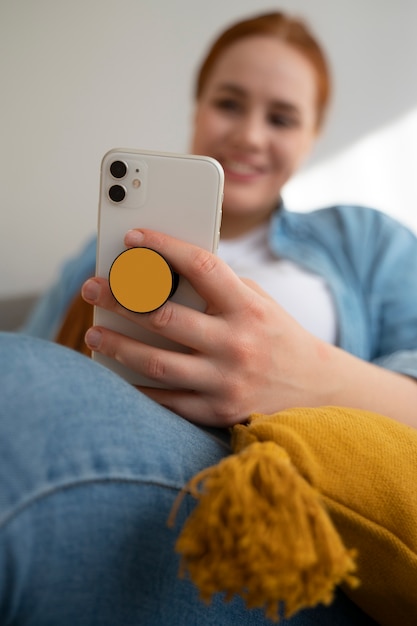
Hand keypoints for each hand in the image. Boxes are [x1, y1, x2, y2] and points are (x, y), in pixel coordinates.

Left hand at [81, 229, 336, 425]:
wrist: (315, 389)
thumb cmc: (277, 336)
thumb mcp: (257, 302)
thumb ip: (219, 288)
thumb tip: (163, 273)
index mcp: (248, 307)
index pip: (202, 267)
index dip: (164, 247)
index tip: (132, 237)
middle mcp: (237, 343)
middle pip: (166, 317)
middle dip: (121, 300)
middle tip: (92, 289)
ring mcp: (227, 380)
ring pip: (158, 362)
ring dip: (119, 347)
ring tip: (93, 333)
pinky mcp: (219, 410)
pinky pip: (168, 400)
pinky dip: (139, 388)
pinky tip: (117, 374)